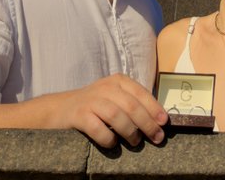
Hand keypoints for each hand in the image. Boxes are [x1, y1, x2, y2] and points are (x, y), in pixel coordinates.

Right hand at [51, 74, 167, 147]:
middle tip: (157, 138)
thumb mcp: (114, 98)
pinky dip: (108, 138)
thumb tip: (158, 120)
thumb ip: (132, 103)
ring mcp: (91, 100)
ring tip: (136, 142)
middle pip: (131, 105)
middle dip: (147, 123)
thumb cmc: (94, 106)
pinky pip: (97, 128)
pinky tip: (112, 144)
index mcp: (118, 81)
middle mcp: (106, 87)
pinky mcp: (79, 115)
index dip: (154, 108)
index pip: (140, 93)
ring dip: (130, 131)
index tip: (164, 123)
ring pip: (117, 115)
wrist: (60, 109)